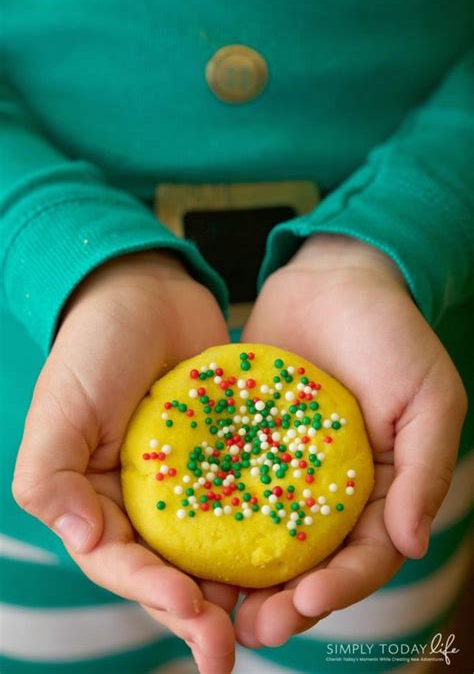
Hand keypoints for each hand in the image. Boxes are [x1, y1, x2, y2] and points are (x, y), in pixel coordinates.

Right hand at [12, 251, 235, 673]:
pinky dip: (269, 529)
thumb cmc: (95, 348)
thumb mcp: (61, 408)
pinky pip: (249, 500)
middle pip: (172, 571)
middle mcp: (147, 504)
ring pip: (216, 549)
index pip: (122, 564)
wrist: (148, 294)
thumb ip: (50, 476)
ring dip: (241, 587)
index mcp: (99, 503)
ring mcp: (193, 484)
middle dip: (200, 613)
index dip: (151, 593)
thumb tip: (82, 539)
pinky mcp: (230, 458)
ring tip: (274, 617)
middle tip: (234, 647)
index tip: (190, 608)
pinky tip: (299, 550)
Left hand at [235, 234, 466, 647]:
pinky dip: (211, 517)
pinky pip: (229, 484)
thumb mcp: (430, 399)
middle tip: (253, 628)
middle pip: (310, 560)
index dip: (342, 585)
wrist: (336, 280)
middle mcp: (330, 491)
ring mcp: (285, 468)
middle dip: (285, 600)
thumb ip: (424, 471)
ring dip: (239, 577)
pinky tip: (183, 539)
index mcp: (380, 490)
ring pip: (263, 536)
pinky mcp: (247, 441)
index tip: (307, 601)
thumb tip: (411, 544)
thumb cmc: (393, 335)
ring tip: (209, 606)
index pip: (366, 555)